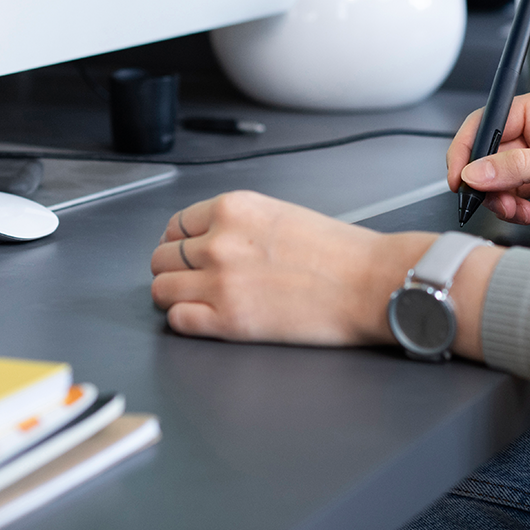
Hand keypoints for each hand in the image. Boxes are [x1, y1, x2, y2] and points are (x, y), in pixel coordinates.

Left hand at [151, 191, 500, 354]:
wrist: (368, 282)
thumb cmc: (338, 251)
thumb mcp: (279, 213)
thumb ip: (238, 223)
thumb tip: (210, 239)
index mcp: (232, 208)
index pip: (176, 224)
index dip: (180, 242)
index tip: (187, 252)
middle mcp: (218, 241)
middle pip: (162, 257)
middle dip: (174, 269)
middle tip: (194, 279)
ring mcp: (219, 281)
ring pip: (161, 289)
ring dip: (174, 296)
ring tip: (199, 301)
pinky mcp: (227, 320)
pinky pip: (177, 321)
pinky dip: (185, 321)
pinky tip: (207, 319)